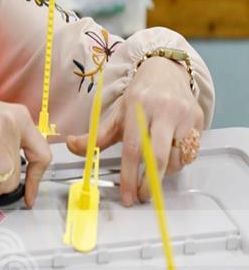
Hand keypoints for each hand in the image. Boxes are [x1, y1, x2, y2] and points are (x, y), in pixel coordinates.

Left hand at [66, 57, 203, 205]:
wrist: (166, 72)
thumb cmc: (140, 97)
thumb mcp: (117, 113)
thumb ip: (96, 135)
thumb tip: (71, 146)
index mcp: (139, 106)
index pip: (133, 148)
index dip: (129, 176)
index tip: (127, 196)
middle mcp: (164, 110)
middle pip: (158, 157)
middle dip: (149, 183)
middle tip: (142, 197)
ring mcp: (184, 116)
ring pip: (176, 158)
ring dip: (164, 173)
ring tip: (154, 171)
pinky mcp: (198, 121)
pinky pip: (190, 153)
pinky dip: (178, 162)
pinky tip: (169, 157)